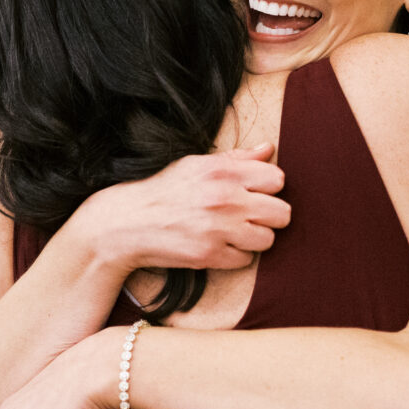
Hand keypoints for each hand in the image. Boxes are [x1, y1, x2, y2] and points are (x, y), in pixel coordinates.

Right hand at [73, 145, 289, 274]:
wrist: (125, 223)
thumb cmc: (162, 190)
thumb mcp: (195, 164)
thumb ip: (236, 158)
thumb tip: (269, 148)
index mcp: (222, 171)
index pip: (277, 179)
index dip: (269, 188)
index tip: (254, 193)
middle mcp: (224, 198)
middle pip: (282, 213)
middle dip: (269, 216)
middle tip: (250, 217)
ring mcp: (218, 229)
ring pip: (268, 239)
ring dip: (254, 238)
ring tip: (234, 232)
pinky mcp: (209, 255)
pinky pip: (245, 260)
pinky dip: (235, 256)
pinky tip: (218, 246)